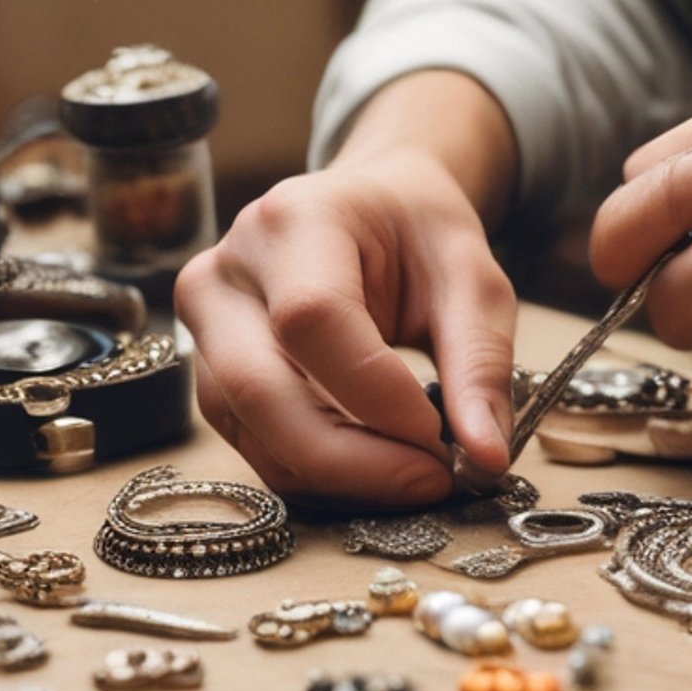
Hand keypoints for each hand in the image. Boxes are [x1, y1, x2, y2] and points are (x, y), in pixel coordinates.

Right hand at [174, 148, 516, 503]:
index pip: (311, 319)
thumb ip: (480, 363)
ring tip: (415, 476)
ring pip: (253, 431)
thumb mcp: (472, 278)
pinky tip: (378, 470)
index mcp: (293, 222)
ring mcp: (206, 328)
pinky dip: (320, 474)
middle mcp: (225, 273)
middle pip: (261, 390)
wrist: (372, 210)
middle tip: (433, 479)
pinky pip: (255, 445)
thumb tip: (485, 458)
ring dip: (339, 476)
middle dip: (354, 459)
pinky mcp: (212, 376)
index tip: (442, 438)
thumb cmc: (419, 234)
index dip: (376, 394)